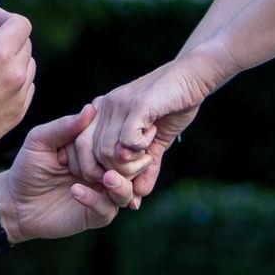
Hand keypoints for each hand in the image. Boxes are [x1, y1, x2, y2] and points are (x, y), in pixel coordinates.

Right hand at [0, 4, 36, 162]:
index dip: (7, 18)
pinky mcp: (20, 111)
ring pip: (28, 65)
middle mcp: (15, 74)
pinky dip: (15, 80)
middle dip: (9, 38)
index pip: (21, 24)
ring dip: (14, 59)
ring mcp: (20, 95)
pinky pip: (26, 86)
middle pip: (25, 43)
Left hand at [0, 105, 156, 243]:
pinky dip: (95, 200)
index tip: (116, 132)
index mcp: (95, 149)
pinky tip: (75, 191)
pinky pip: (107, 209)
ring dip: (120, 183)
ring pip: (126, 188)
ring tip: (105, 177)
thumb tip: (91, 108)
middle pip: (129, 165)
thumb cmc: (27, 167)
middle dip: (125, 162)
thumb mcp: (40, 140)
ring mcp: (102, 193)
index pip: (116, 140)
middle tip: (117, 159)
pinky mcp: (96, 215)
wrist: (15, 203)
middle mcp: (104, 169)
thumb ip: (65, 126)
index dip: (117, 137)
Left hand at [78, 53, 218, 178]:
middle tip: (141, 165)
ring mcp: (117, 104)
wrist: (193, 76)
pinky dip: (139, 148)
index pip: (81, 150)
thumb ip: (144, 167)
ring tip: (148, 153)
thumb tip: (137, 198)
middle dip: (117, 172)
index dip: (98, 170)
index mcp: (101, 113)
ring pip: (108, 152)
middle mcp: (103, 107)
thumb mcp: (154, 142)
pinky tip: (153, 137)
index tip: (123, 175)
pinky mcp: (136, 105)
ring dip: (130, 163)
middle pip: (94, 156)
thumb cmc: (174, 106)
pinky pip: (126, 141)